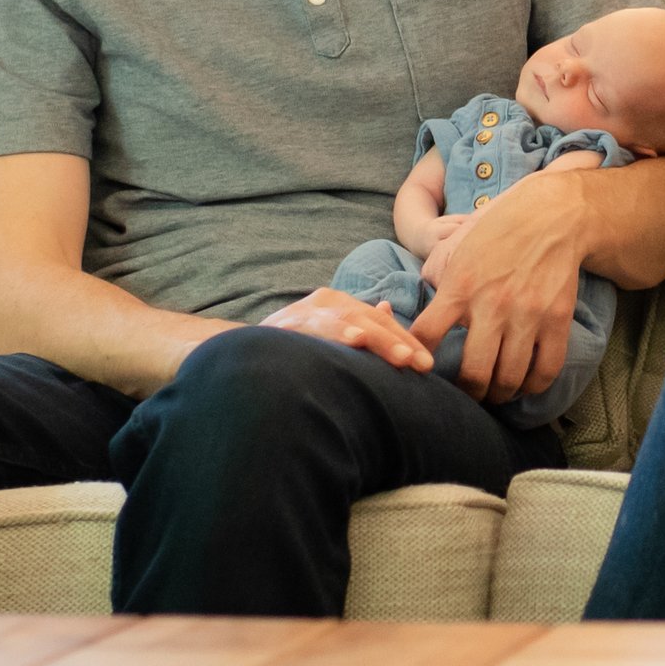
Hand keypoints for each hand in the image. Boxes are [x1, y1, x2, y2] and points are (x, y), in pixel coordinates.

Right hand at [258, 287, 433, 372]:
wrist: (237, 348)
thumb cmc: (290, 344)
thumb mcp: (327, 330)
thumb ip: (356, 323)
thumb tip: (386, 310)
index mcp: (338, 303)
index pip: (380, 321)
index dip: (404, 340)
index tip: (427, 363)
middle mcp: (324, 301)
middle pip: (370, 320)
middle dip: (399, 343)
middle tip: (423, 364)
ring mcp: (305, 311)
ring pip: (349, 322)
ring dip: (378, 340)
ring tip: (401, 356)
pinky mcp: (286, 324)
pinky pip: (315, 329)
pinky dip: (337, 334)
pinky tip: (355, 340)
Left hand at [406, 170, 583, 403]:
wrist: (551, 213)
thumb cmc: (499, 228)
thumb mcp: (457, 246)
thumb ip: (437, 278)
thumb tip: (424, 306)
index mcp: (460, 287)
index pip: (425, 336)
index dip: (417, 360)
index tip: (422, 369)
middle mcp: (492, 305)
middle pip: (473, 374)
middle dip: (468, 394)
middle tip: (467, 394)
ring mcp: (528, 315)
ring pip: (509, 379)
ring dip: (500, 394)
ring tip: (495, 392)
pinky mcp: (557, 319)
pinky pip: (545, 370)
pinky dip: (533, 386)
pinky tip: (525, 382)